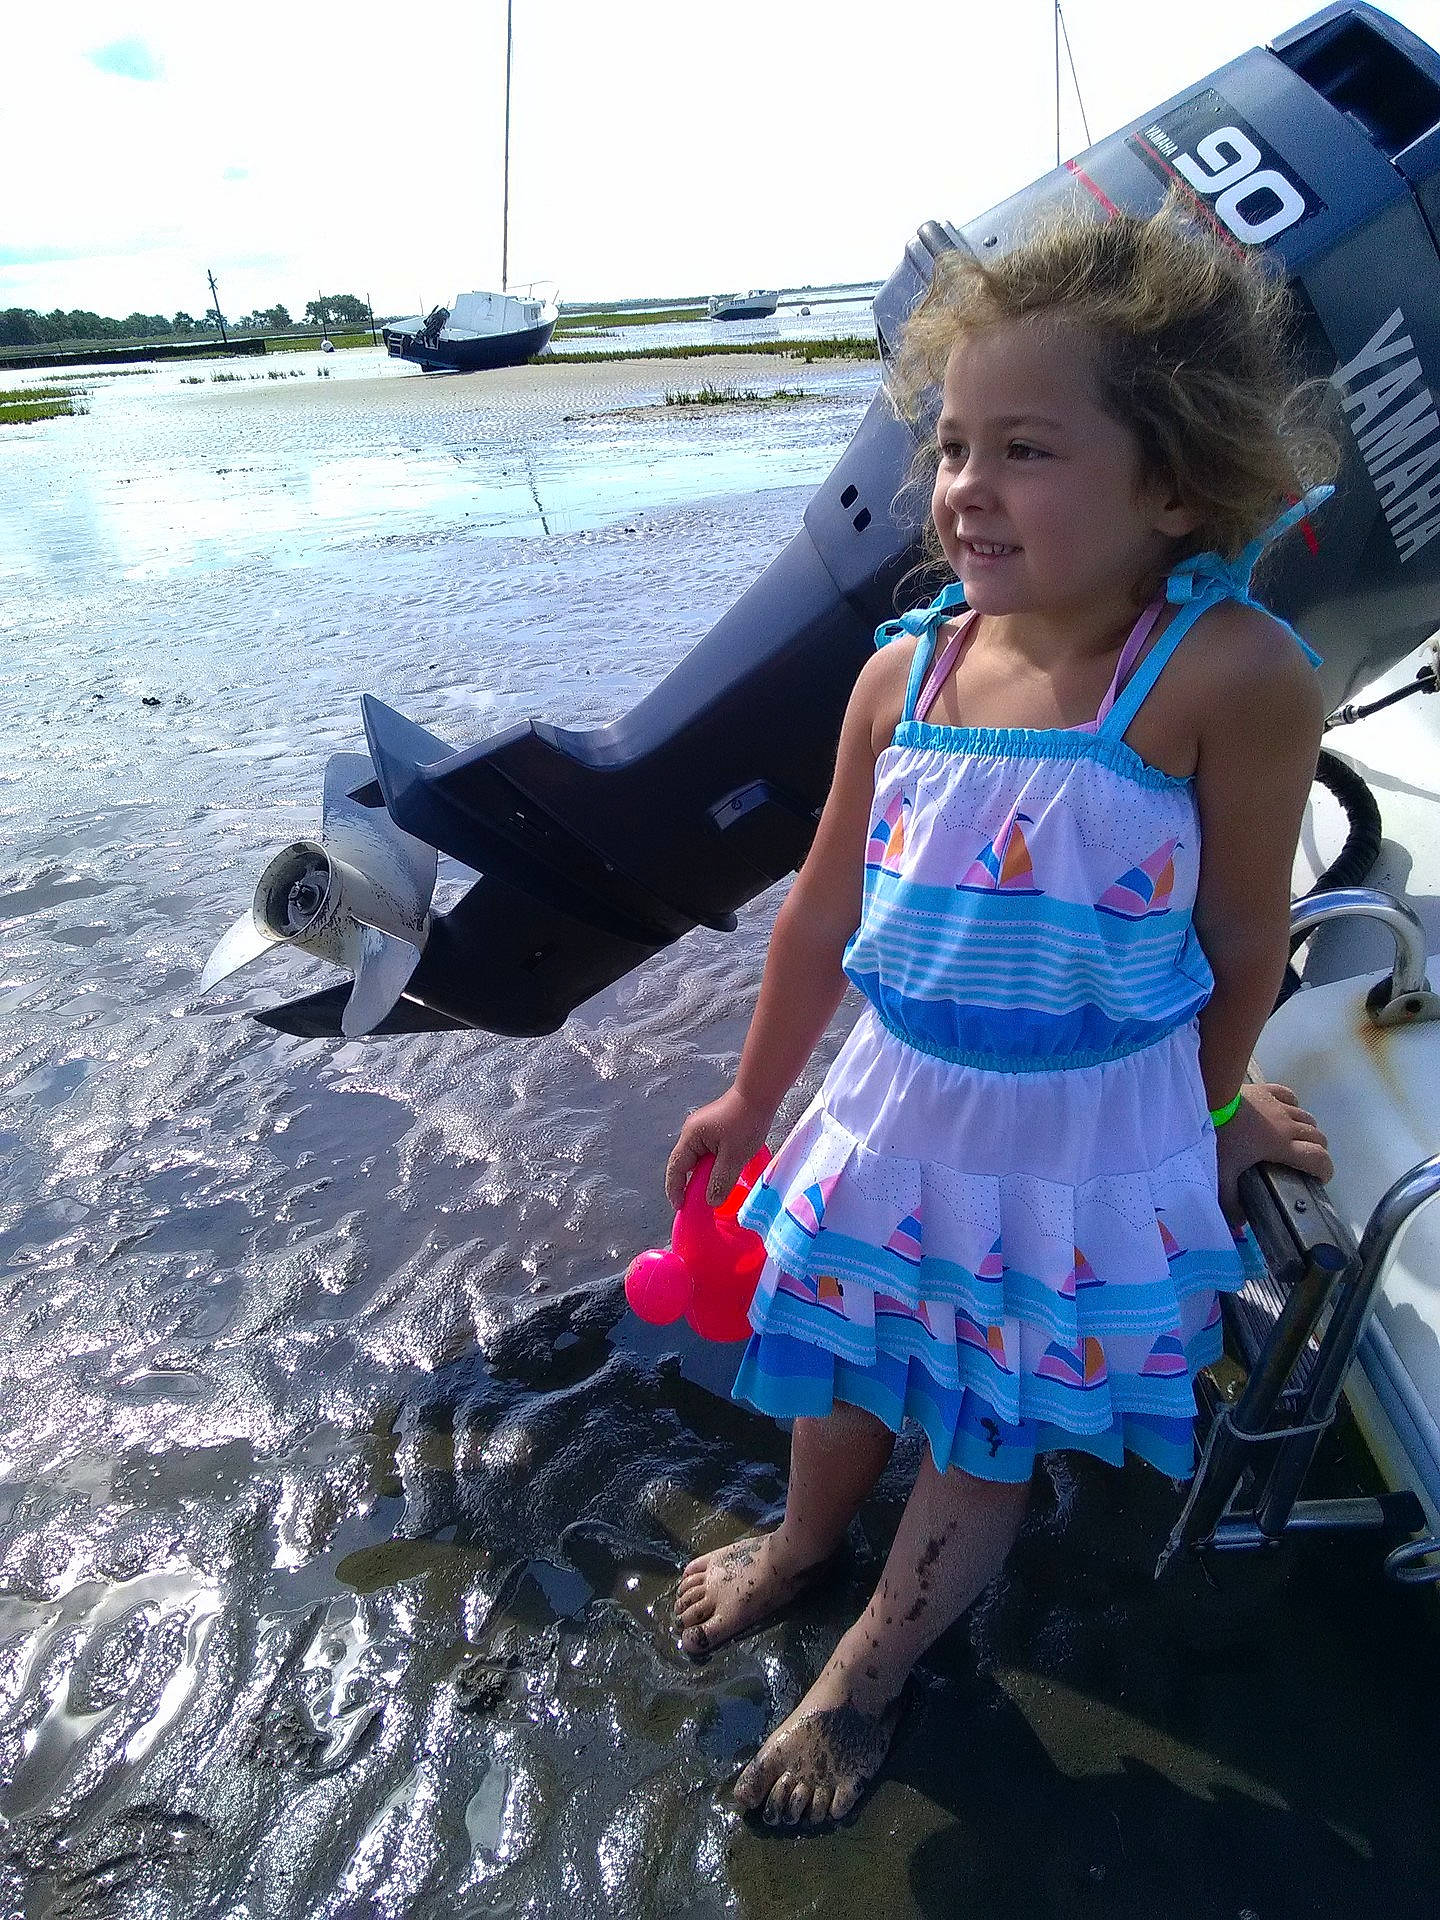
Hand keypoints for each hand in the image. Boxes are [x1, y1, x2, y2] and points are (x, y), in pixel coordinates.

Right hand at [665, 1088, 773, 1210]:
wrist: (759, 1094)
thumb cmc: (745, 1123)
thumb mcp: (734, 1157)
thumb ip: (720, 1181)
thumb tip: (711, 1201)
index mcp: (691, 1137)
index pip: (676, 1168)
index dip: (676, 1189)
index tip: (679, 1207)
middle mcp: (692, 1132)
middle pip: (686, 1163)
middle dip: (692, 1183)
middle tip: (700, 1203)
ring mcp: (704, 1128)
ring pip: (700, 1158)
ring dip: (706, 1174)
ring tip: (716, 1190)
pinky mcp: (716, 1127)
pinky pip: (710, 1151)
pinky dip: (714, 1165)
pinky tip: (726, 1171)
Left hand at [1215, 1081, 1332, 1226]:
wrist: (1206, 1100)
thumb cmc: (1218, 1138)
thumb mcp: (1222, 1175)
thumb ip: (1231, 1202)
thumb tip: (1241, 1222)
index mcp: (1282, 1146)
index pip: (1318, 1158)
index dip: (1326, 1170)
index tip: (1319, 1179)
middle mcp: (1287, 1124)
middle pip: (1318, 1137)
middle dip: (1317, 1152)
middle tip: (1303, 1164)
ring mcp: (1278, 1105)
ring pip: (1307, 1117)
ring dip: (1307, 1131)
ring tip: (1294, 1141)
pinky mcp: (1266, 1090)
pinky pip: (1290, 1096)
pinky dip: (1293, 1106)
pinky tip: (1283, 1113)